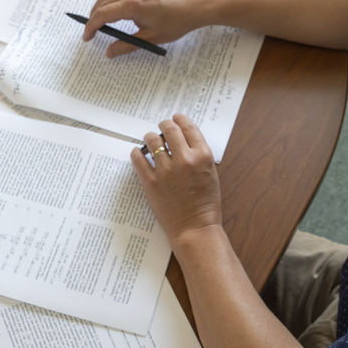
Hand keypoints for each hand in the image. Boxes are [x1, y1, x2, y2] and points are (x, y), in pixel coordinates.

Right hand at [83, 0, 208, 57]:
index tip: (87, 37)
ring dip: (101, 6)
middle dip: (93, 17)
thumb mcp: (151, 38)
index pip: (103, 14)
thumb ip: (127, 45)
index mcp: (133, 5)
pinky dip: (112, 0)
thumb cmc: (178, 21)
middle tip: (91, 32)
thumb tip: (110, 52)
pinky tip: (115, 10)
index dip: (91, 26)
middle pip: (103, 2)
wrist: (196, 4)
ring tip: (99, 21)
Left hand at [131, 113, 221, 243]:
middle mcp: (184, 159)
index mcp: (202, 156)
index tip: (176, 119)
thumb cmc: (205, 204)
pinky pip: (138, 158)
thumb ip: (198, 155)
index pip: (189, 127)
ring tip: (150, 139)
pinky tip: (138, 153)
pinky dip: (137, 153)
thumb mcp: (211, 173)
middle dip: (164, 125)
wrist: (195, 228)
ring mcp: (165, 170)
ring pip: (152, 140)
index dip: (180, 119)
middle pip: (169, 129)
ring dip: (150, 137)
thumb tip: (182, 140)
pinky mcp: (150, 182)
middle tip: (162, 127)